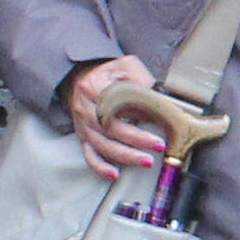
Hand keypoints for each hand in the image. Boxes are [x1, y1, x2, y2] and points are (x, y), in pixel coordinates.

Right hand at [65, 53, 176, 176]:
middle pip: (110, 128)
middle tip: (158, 145)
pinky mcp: (83, 137)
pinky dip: (101, 167)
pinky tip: (114, 174)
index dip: (137, 113)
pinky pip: (89, 155)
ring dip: (125, 156)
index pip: (116, 103)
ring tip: (146, 161)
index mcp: (94, 87)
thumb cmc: (107, 73)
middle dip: (136, 140)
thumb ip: (138, 76)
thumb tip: (154, 94)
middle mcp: (86, 109)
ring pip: (102, 145)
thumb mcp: (124, 65)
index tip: (158, 120)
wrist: (80, 77)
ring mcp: (83, 126)